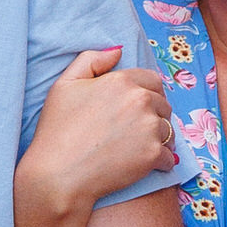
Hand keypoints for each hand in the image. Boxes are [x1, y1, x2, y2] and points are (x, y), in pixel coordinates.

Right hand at [23, 48, 176, 218]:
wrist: (58, 175)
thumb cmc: (57, 131)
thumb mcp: (64, 85)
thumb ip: (91, 60)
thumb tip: (118, 51)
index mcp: (122, 81)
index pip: (152, 80)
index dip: (145, 93)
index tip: (135, 109)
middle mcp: (140, 100)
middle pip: (163, 104)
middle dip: (154, 115)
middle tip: (135, 131)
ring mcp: (150, 128)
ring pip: (169, 130)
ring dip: (160, 138)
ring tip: (139, 148)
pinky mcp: (154, 155)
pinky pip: (169, 157)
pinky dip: (160, 162)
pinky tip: (142, 165)